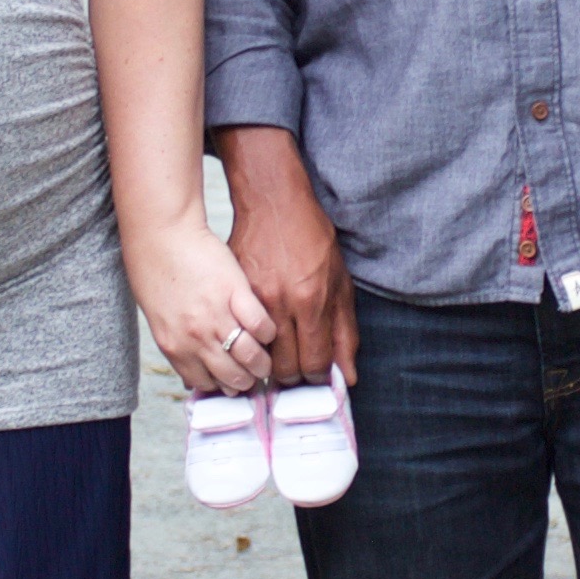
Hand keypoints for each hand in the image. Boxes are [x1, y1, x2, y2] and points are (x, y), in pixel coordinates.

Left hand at [128, 213, 279, 397]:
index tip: (235, 382)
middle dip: (248, 379)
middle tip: (258, 373)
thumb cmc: (156, 272)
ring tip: (267, 356)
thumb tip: (192, 372)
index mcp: (175, 346)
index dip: (224, 386)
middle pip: (233, 376)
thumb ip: (178, 345)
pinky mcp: (236, 294)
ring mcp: (216, 317)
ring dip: (263, 361)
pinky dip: (269, 331)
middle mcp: (196, 338)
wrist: (161, 235)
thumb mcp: (160, 318)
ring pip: (251, 356)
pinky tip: (268, 328)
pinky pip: (261, 325)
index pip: (205, 382)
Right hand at [214, 127, 355, 384]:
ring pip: (258, 355)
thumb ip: (345, 332)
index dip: (318, 376)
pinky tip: (257, 339)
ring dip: (269, 363)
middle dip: (293, 375)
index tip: (318, 372)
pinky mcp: (232, 293)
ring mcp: (252, 299)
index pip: (314, 363)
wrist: (272, 203)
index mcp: (311, 301)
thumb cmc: (311, 239)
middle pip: (283, 367)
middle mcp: (280, 304)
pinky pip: (240, 334)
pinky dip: (248, 343)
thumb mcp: (340, 282)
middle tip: (298, 367)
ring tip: (278, 356)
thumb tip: (347, 375)